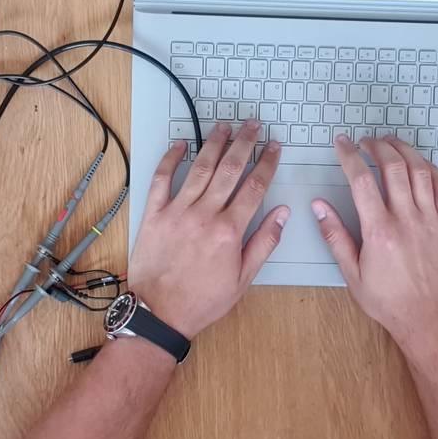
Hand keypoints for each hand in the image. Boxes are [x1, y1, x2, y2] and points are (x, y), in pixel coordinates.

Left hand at [128, 119, 289, 338]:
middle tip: (252, 125)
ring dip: (213, 143)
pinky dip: (171, 159)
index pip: (254, 187)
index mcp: (229, 231)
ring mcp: (177, 212)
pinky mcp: (154, 215)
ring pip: (199, 168)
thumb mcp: (242, 279)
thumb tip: (282, 214)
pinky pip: (162, 179)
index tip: (274, 148)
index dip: (267, 163)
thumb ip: (264, 243)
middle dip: (244, 143)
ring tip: (224, 126)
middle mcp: (204, 215)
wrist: (158, 313)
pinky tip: (180, 144)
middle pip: (229, 169)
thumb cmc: (201, 301)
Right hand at [312, 134, 437, 342]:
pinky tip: (420, 164)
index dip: (349, 157)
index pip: (362, 182)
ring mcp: (430, 221)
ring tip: (390, 144)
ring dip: (404, 151)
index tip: (342, 144)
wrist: (425, 318)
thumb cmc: (387, 300)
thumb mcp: (352, 273)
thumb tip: (319, 207)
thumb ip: (335, 236)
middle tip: (366, 141)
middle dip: (377, 146)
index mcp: (379, 232)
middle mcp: (406, 220)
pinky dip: (431, 169)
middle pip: (393, 167)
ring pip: (420, 171)